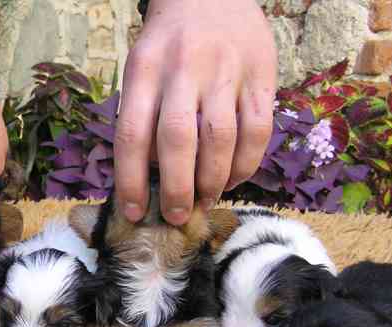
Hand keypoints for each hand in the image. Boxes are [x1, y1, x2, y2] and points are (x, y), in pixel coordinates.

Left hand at [115, 0, 276, 224]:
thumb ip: (141, 115)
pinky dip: (247, 163)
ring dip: (213, 180)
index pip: (131, 134)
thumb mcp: (141, 68)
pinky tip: (235, 178)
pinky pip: (257, 130)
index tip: (133, 212)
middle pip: (178, 139)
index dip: (131, 181)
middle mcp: (183, 69)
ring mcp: (225, 70)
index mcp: (144, 69)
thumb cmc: (169, 44)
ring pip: (220, 138)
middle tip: (176, 216)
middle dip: (176, 188)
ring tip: (205, 199)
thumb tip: (146, 179)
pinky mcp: (261, 75)